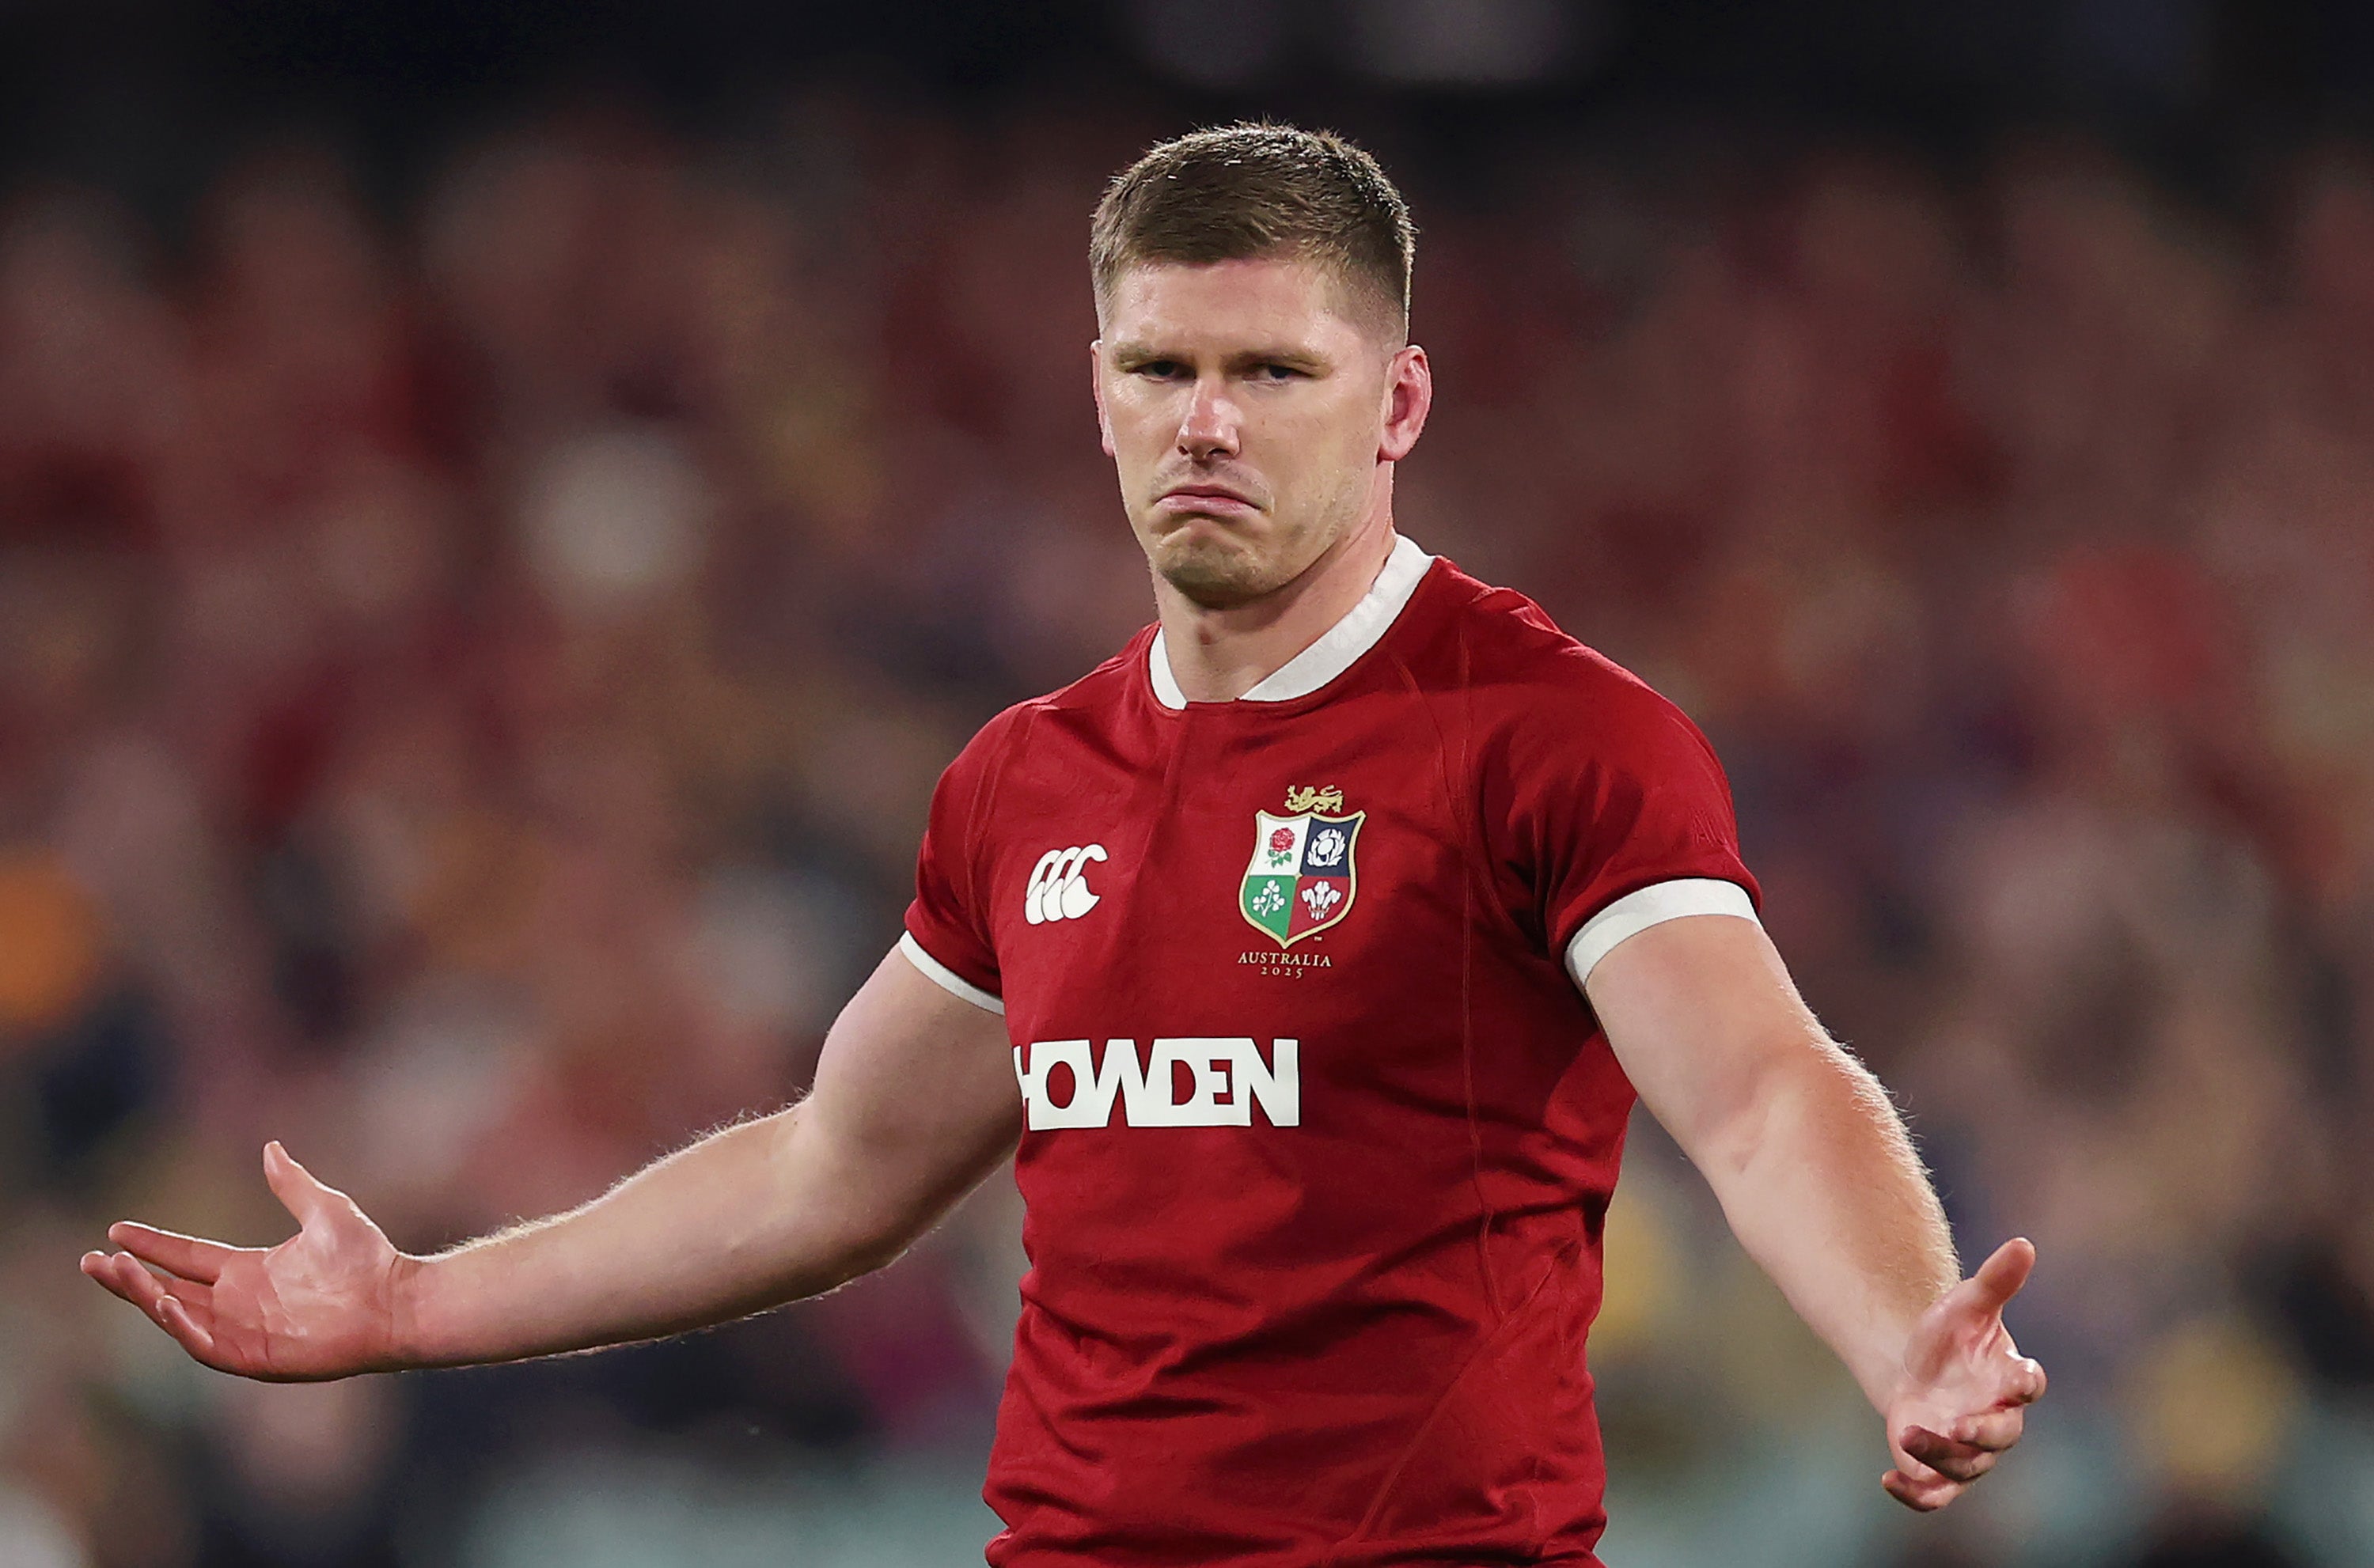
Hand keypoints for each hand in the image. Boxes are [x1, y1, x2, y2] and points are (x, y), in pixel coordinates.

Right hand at [80, 1142, 414, 1381]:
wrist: (394, 1299)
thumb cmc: (367, 1259)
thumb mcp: (325, 1210)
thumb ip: (292, 1184)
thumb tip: (271, 1147)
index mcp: (249, 1271)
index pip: (187, 1257)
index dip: (151, 1245)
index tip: (114, 1231)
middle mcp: (238, 1302)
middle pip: (168, 1288)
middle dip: (128, 1277)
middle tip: (89, 1260)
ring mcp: (242, 1331)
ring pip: (176, 1315)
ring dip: (144, 1295)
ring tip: (114, 1272)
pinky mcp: (252, 1356)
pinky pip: (203, 1343)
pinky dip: (180, 1324)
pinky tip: (164, 1299)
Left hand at [1882, 1237, 2047, 1509]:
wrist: (1914, 1365)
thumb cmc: (1949, 1335)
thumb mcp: (1966, 1304)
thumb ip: (1996, 1280)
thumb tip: (2023, 1244)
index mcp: (2008, 1380)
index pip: (2028, 1386)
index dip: (2025, 1385)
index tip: (2018, 1379)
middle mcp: (1995, 1420)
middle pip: (2001, 1437)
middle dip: (1981, 1433)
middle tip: (1958, 1424)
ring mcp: (1968, 1449)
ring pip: (1965, 1466)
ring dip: (1940, 1455)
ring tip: (1909, 1433)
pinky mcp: (1937, 1469)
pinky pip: (1934, 1495)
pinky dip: (1914, 1494)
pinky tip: (1886, 1478)